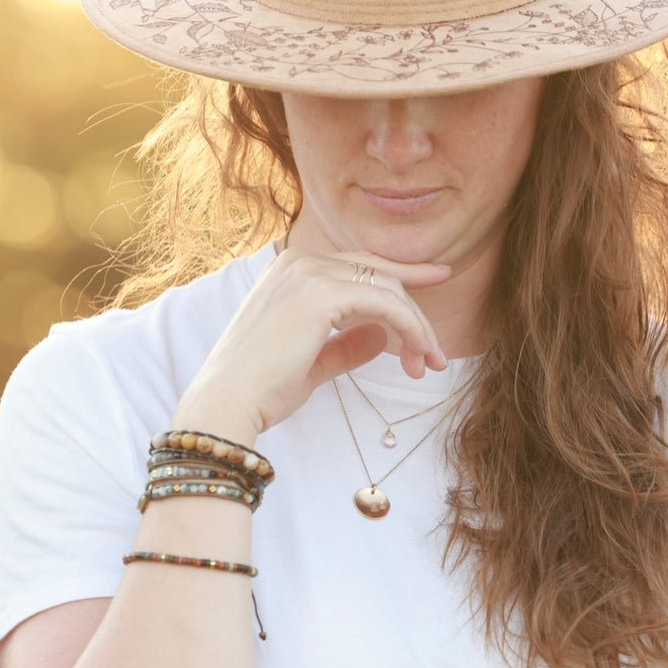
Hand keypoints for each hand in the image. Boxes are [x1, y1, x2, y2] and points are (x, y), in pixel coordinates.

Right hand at [174, 246, 452, 444]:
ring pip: (388, 290)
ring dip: (416, 328)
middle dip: (414, 316)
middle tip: (435, 358)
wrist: (229, 404)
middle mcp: (299, 262)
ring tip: (428, 366)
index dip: (404, 273)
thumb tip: (383, 337)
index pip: (360, 266)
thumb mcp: (313, 362)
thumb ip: (347, 345)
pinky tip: (418, 354)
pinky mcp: (321, 293)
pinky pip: (386, 304)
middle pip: (380, 276)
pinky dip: (410, 328)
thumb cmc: (263, 390)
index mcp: (291, 270)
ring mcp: (310, 274)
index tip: (439, 277)